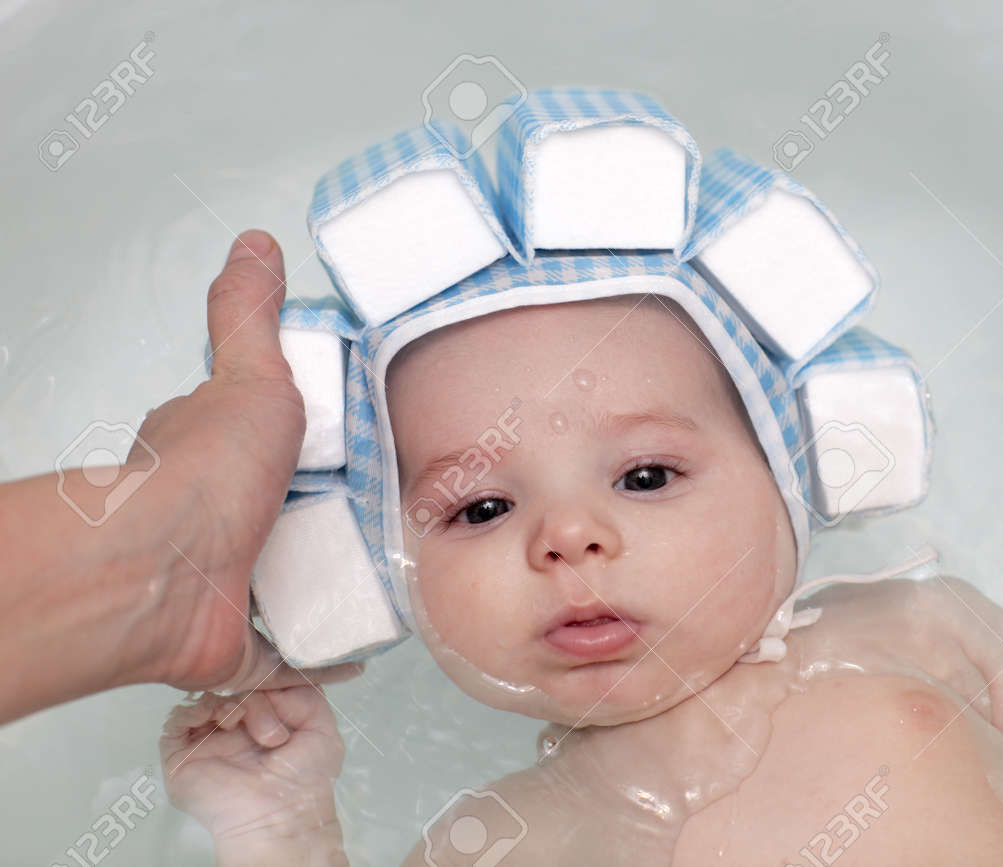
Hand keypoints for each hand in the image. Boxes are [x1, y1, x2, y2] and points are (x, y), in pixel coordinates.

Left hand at [137, 230, 358, 692]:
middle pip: (284, 507)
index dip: (304, 435)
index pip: (259, 436)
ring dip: (333, 574)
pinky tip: (364, 638)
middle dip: (332, 509)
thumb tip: (254, 244)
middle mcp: (214, 518)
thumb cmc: (202, 475)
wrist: (164, 574)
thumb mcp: (246, 374)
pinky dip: (324, 648)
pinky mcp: (243, 639)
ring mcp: (228, 580)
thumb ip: (248, 313)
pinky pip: (292, 647)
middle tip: (397, 506)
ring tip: (398, 564)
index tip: (360, 439)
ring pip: (290, 575)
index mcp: (213, 453)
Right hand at [160, 685, 343, 844]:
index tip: (282, 688)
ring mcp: (207, 741)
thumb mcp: (321, 727)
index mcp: (262, 722)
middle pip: (232, 687)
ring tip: (255, 733)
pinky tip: (225, 721)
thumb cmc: (304, 783)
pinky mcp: (182, 756)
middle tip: (275, 732)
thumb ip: (304, 692)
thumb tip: (273, 678)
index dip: (266, 678)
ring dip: (235, 704)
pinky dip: (200, 709)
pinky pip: (178, 718)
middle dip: (257, 697)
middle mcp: (233, 731)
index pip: (253, 682)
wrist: (282, 816)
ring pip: (209, 698)